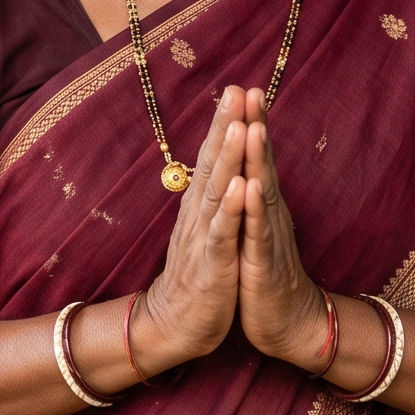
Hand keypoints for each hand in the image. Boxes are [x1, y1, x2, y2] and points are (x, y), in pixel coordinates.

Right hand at [129, 86, 248, 375]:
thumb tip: (215, 166)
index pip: (212, 158)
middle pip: (212, 164)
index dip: (224, 123)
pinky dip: (231, 211)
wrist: (174, 326)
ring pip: (216, 192)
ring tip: (238, 125)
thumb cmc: (196, 276)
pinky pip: (222, 235)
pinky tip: (241, 188)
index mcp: (201, 207)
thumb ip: (209, 197)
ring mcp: (203, 239)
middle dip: (225, 126)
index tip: (238, 88)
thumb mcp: (204, 231)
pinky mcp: (212, 266)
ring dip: (228, 158)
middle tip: (236, 89)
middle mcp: (198, 215)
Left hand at [234, 88, 331, 372]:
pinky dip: (253, 210)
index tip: (242, 88)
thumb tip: (249, 166)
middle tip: (251, 90)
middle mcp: (269, 215)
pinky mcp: (264, 264)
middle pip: (263, 164)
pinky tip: (251, 187)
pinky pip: (257, 234)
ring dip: (258, 160)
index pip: (255, 158)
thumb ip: (254, 197)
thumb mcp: (257, 230)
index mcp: (262, 206)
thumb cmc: (266, 275)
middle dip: (256, 127)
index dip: (249, 123)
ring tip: (252, 127)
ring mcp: (269, 238)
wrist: (288, 324)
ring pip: (262, 192)